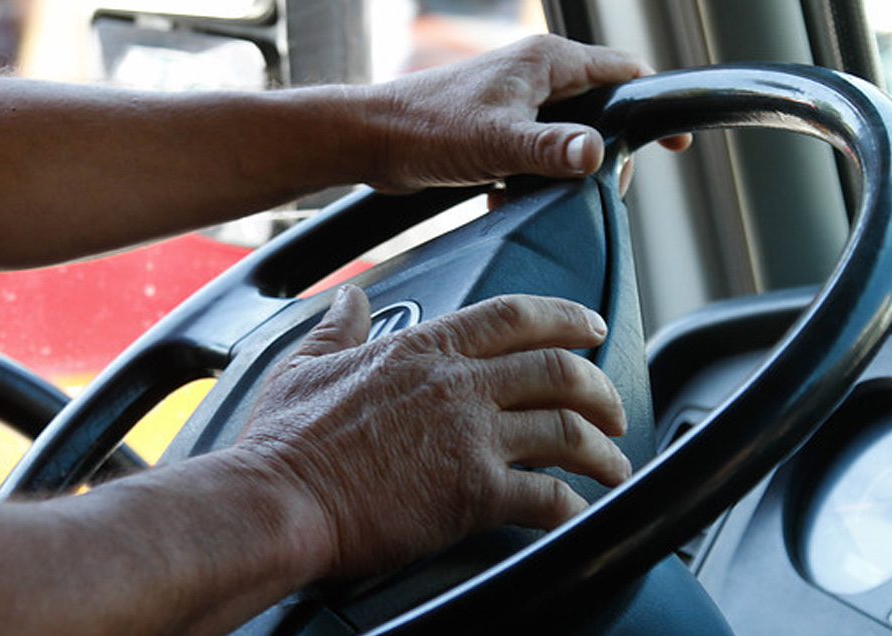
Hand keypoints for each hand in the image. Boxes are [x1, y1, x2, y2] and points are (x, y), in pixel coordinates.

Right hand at [235, 286, 630, 578]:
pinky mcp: (474, 493)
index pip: (514, 316)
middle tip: (614, 406)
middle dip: (600, 387)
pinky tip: (578, 513)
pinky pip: (546, 497)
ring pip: (566, 431)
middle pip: (558, 369)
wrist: (277, 501)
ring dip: (601, 450)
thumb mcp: (306, 364)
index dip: (565, 316)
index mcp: (424, 349)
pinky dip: (572, 507)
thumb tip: (352, 298)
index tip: (592, 327)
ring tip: (613, 465)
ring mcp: (471, 437)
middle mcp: (458, 384)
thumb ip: (339, 328)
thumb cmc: (285, 441)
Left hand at [361, 34, 690, 192]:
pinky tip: (515, 200)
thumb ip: (550, 149)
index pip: (623, 73)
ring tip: (556, 198)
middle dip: (607, 152)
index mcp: (547, 62)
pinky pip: (537, 153)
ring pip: (568, 136)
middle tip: (601, 189)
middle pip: (601, 110)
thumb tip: (597, 155)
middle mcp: (537, 74)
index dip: (652, 105)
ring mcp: (517, 100)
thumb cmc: (426, 129)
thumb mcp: (497, 142)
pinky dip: (535, 179)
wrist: (373, 141)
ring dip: (566, 172)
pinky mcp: (498, 127)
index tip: (675, 142)